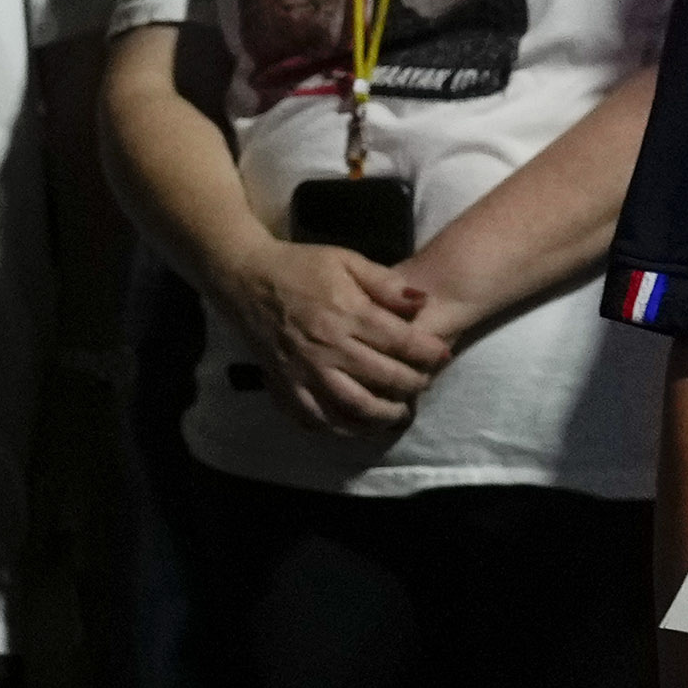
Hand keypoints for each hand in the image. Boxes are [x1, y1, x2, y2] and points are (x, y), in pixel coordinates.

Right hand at [225, 223, 448, 432]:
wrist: (245, 279)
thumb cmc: (300, 266)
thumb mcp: (346, 260)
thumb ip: (385, 283)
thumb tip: (422, 302)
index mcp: (346, 313)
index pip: (400, 342)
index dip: (428, 352)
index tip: (442, 355)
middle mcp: (328, 347)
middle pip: (383, 378)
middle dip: (412, 385)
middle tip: (423, 384)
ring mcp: (305, 371)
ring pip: (353, 407)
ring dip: (382, 416)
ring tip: (397, 413)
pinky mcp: (285, 385)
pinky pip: (316, 418)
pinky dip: (340, 427)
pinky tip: (355, 425)